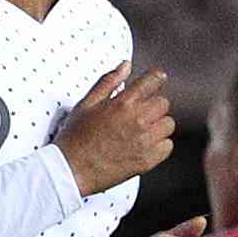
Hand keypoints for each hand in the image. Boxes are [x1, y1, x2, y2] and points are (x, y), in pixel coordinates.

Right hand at [55, 63, 173, 197]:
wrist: (70, 170)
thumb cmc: (75, 139)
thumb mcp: (87, 103)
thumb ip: (108, 82)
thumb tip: (125, 67)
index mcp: (123, 103)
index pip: (154, 80)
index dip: (155, 79)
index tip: (155, 81)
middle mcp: (138, 120)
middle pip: (163, 103)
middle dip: (152, 106)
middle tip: (139, 114)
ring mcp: (144, 141)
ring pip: (168, 125)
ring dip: (157, 125)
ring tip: (141, 131)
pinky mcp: (146, 160)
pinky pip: (167, 147)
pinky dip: (159, 146)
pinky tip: (144, 145)